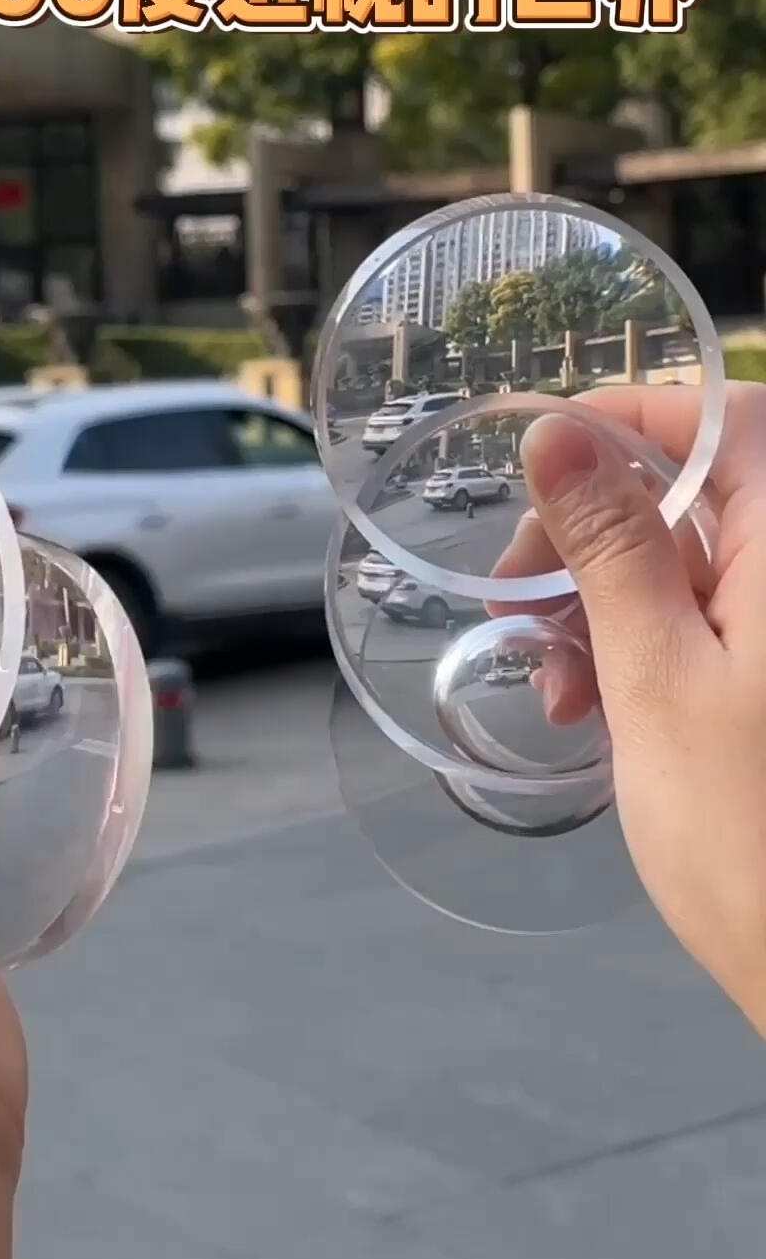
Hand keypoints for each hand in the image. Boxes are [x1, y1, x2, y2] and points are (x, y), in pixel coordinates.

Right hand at [500, 383, 765, 1038]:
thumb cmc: (753, 839)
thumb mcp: (657, 680)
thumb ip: (611, 547)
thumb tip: (559, 435)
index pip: (723, 419)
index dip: (626, 422)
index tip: (536, 466)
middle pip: (701, 492)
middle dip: (596, 538)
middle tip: (516, 604)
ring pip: (698, 564)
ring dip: (609, 606)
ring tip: (556, 692)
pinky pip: (716, 622)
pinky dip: (648, 649)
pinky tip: (595, 711)